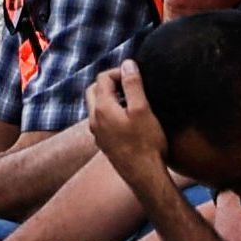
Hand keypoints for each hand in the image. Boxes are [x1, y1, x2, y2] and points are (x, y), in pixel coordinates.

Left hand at [83, 64, 172, 196]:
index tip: (136, 75)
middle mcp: (94, 120)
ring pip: (97, 106)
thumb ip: (133, 85)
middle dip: (110, 83)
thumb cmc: (146, 143)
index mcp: (101, 108)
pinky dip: (111, 112)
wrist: (144, 176)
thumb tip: (128, 64)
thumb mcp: (143, 109)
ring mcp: (97, 133)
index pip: (103, 78)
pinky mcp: (104, 144)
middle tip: (131, 85)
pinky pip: (102, 121)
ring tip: (132, 101)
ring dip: (110, 98)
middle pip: (94, 90)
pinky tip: (128, 119)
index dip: (120, 71)